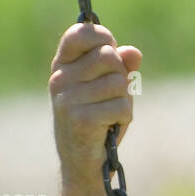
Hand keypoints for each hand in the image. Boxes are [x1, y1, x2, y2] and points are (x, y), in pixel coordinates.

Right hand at [49, 22, 141, 186]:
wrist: (83, 162)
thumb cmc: (98, 120)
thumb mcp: (110, 89)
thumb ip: (121, 67)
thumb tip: (133, 53)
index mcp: (63, 66)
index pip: (82, 32)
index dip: (104, 39)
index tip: (111, 51)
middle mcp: (61, 78)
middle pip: (109, 56)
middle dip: (121, 76)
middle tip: (112, 96)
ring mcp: (68, 98)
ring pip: (119, 82)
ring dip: (124, 100)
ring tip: (110, 114)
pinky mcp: (81, 119)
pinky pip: (122, 106)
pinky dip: (124, 117)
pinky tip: (110, 126)